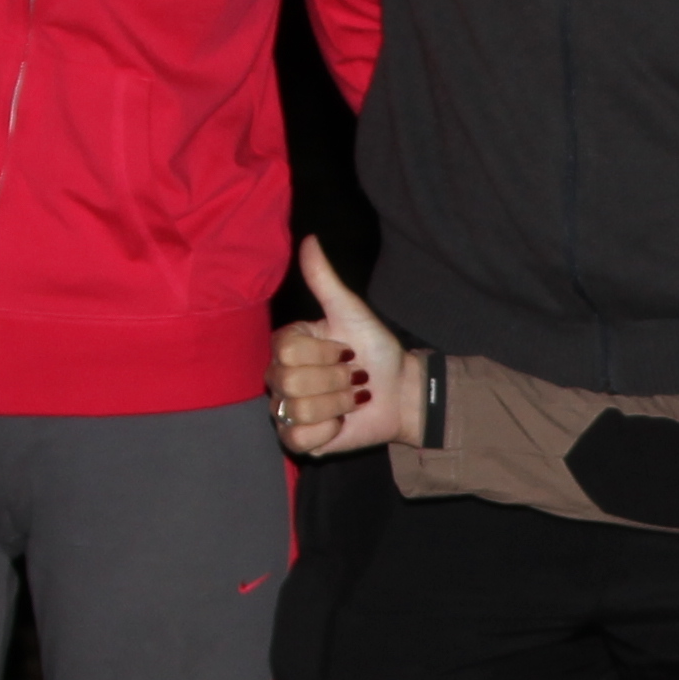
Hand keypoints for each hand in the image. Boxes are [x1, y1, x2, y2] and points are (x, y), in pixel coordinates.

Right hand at [275, 241, 417, 457]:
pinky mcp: (297, 440)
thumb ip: (324, 279)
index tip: (346, 350)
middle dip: (335, 379)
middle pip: (290, 381)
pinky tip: (340, 421)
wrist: (400, 391)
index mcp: (285, 345)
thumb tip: (309, 239)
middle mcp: (278, 376)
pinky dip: (328, 430)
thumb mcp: (351, 311)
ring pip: (297, 410)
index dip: (324, 352)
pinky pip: (298, 438)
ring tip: (352, 397)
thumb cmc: (374, 349)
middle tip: (353, 376)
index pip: (286, 350)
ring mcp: (285, 410)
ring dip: (338, 403)